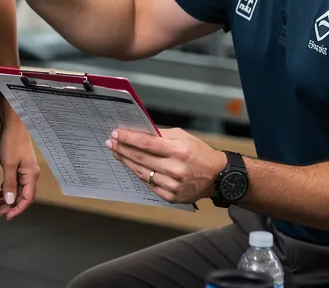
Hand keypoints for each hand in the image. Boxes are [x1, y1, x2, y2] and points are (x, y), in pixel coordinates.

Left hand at [0, 113, 39, 219]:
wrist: (14, 125)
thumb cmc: (12, 141)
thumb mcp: (9, 164)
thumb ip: (10, 184)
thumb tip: (11, 201)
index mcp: (31, 175)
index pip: (27, 198)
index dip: (18, 209)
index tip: (8, 215)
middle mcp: (31, 174)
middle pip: (23, 196)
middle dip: (12, 205)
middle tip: (0, 212)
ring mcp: (26, 170)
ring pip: (19, 190)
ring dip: (9, 198)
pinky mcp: (20, 166)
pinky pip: (16, 183)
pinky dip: (8, 189)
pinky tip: (0, 193)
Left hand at [106, 127, 227, 203]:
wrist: (217, 176)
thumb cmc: (199, 153)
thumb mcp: (184, 137)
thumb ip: (161, 135)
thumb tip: (139, 132)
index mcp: (179, 150)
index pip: (146, 143)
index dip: (128, 138)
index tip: (115, 133)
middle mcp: (175, 169)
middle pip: (140, 158)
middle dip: (122, 149)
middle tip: (110, 143)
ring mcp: (172, 185)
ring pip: (142, 172)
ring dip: (126, 162)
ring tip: (117, 153)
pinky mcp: (171, 196)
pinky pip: (149, 184)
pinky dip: (139, 174)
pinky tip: (132, 166)